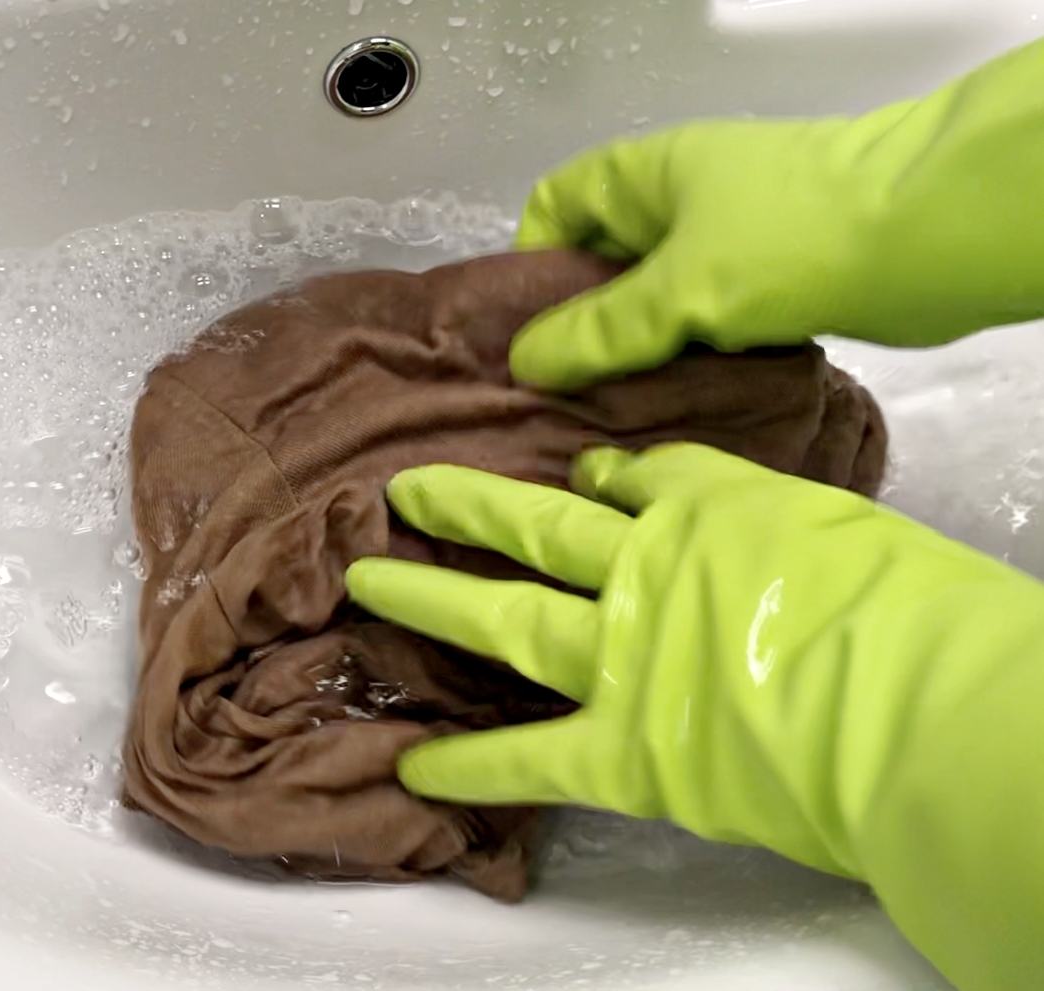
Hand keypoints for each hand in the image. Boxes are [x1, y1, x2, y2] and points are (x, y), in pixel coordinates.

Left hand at [345, 446, 1043, 990]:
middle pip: (538, 530)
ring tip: (368, 580)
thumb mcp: (839, 528)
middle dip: (469, 507)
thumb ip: (765, 515)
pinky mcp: (622, 749)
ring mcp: (622, 657)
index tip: (576, 476)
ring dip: (432, 598)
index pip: (639, 480)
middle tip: (405, 491)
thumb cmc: (908, 609)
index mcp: (709, 512)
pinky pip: (528, 757)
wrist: (915, 704)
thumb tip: (732, 521)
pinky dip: (469, 764)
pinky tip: (414, 765)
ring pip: (507, 618)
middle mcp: (645, 573)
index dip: (600, 478)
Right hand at [510, 37, 1043, 388]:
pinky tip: (673, 409)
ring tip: (607, 416)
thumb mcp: (677, 289)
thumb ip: (598, 331)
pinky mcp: (770, 281)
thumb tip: (525, 364)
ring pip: (656, 300)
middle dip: (579, 324)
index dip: (530, 264)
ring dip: (636, 351)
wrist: (932, 234)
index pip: (556, 205)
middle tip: (557, 395)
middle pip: (603, 262)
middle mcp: (680, 201)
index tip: (523, 335)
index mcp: (645, 174)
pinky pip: (704, 323)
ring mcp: (729, 240)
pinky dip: (687, 359)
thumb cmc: (789, 240)